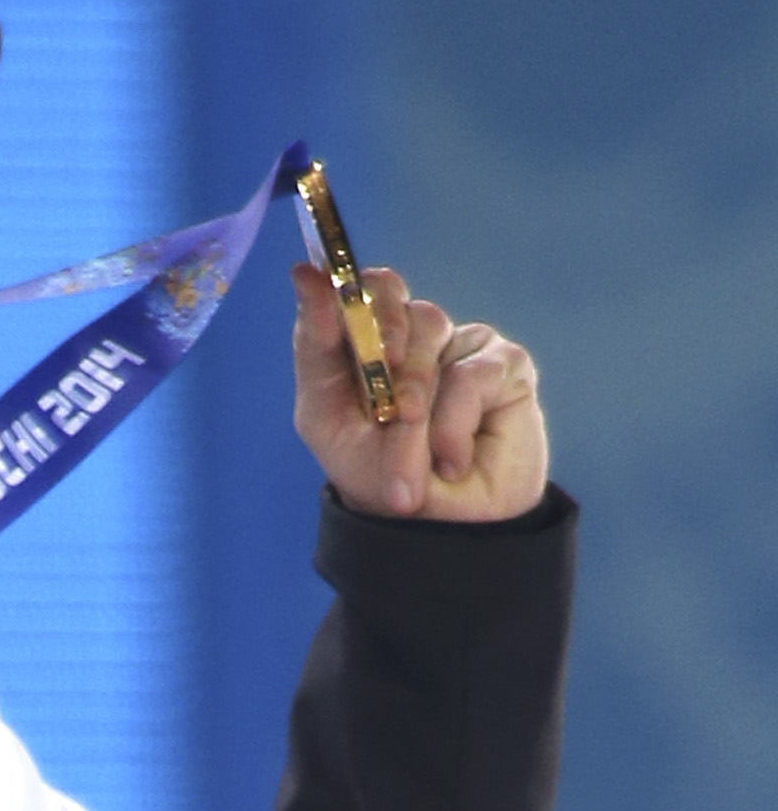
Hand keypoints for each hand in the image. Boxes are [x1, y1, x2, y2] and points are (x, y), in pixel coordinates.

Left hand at [292, 262, 547, 523]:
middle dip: (379, 336)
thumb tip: (307, 276)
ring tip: (415, 455)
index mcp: (360, 347)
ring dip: (414, 403)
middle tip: (379, 392)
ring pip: (427, 330)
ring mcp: (456, 345)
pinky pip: (471, 373)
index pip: (345, 291)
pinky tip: (452, 462)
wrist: (439, 533)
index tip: (311, 280)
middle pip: (389, 294)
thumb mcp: (328, 422)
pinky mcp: (502, 364)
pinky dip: (454, 425)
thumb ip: (316, 351)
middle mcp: (406, 338)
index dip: (331, 284)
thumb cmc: (379, 477)